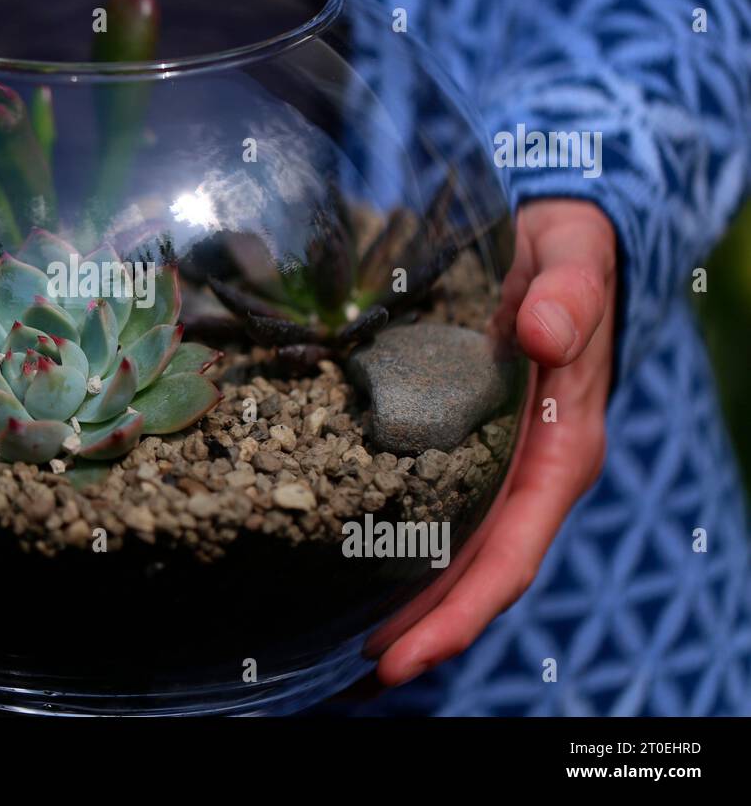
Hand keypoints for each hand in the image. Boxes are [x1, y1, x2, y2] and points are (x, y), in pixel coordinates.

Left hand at [374, 198, 616, 685]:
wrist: (554, 241)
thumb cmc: (566, 260)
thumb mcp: (573, 266)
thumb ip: (568, 297)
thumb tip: (543, 332)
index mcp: (560, 453)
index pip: (509, 555)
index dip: (458, 614)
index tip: (402, 657)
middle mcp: (525, 476)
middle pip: (470, 574)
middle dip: (418, 628)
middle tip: (351, 670)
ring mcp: (491, 466)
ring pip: (446, 553)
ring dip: (400, 602)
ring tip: (338, 644)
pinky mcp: (458, 445)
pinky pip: (425, 508)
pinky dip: (388, 544)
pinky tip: (339, 562)